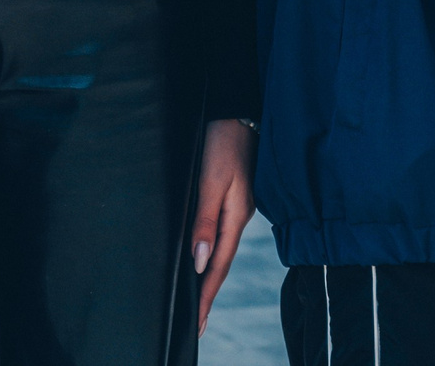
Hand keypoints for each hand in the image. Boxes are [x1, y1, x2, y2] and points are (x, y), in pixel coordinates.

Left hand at [191, 117, 255, 334]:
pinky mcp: (232, 195)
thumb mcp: (211, 181)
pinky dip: (212, 253)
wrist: (235, 110)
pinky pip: (220, 233)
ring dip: (209, 275)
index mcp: (235, 217)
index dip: (206, 294)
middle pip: (222, 263)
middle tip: (196, 323)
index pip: (219, 266)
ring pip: (222, 249)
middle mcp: (238, 216)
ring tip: (198, 300)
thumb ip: (205, 220)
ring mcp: (236, 206)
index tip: (197, 323)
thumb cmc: (222, 143)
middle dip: (208, 293)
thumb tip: (199, 260)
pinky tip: (205, 257)